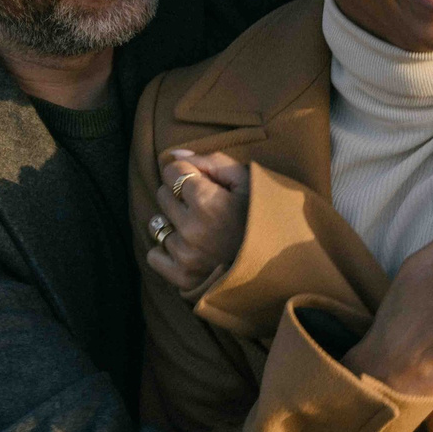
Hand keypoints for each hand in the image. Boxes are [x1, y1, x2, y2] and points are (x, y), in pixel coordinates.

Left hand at [144, 149, 248, 296]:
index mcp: (208, 202)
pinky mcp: (182, 277)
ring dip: (173, 223)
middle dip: (179, 195)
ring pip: (157, 224)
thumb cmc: (262, 215)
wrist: (278, 262)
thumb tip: (173, 154)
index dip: (187, 172)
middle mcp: (193, 230)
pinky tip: (189, 248)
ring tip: (199, 229)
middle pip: (162, 195)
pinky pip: (153, 255)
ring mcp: (186, 256)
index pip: (171, 171)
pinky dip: (165, 251)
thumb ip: (210, 161)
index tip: (202, 182)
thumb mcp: (247, 180)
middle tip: (204, 206)